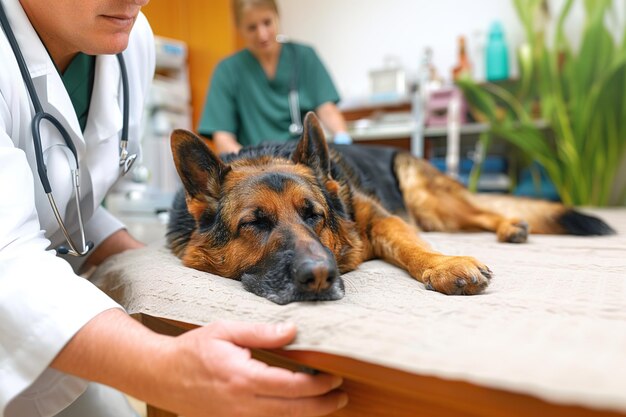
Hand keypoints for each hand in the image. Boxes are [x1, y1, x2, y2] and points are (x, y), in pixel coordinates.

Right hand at [157, 320, 347, 416]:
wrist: (160, 375)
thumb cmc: (192, 350)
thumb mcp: (226, 331)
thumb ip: (261, 332)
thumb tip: (292, 330)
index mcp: (243, 378)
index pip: (292, 386)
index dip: (318, 385)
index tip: (334, 377)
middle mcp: (242, 405)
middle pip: (293, 411)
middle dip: (322, 405)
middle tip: (341, 396)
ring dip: (308, 415)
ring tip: (328, 404)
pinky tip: (297, 410)